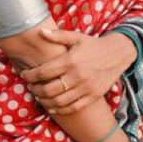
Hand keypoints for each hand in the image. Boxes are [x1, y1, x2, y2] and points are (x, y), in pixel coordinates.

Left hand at [19, 27, 137, 116]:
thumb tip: (41, 31)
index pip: (43, 72)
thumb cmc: (94, 45)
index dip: (30, 75)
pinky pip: (73, 108)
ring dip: (45, 101)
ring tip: (39, 97)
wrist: (118, 54)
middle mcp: (77, 76)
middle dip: (35, 90)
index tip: (24, 74)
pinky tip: (51, 106)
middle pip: (48, 89)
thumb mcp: (77, 37)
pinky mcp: (92, 96)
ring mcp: (85, 88)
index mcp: (70, 60)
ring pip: (59, 101)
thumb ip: (58, 35)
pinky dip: (59, 109)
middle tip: (30, 87)